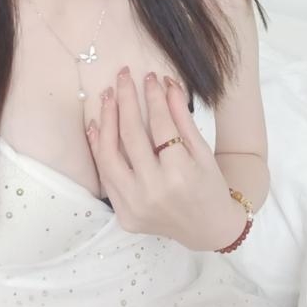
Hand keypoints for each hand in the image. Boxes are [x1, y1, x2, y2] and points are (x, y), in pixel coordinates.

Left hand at [86, 67, 245, 250]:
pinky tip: (97, 124)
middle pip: (131, 135)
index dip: (153, 97)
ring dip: (106, 120)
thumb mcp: (202, 150)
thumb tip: (166, 83)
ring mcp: (134, 205)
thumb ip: (182, 117)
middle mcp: (154, 191)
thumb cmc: (209, 185)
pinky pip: (104, 176)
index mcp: (180, 174)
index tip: (149, 76)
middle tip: (123, 76)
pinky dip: (98, 148)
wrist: (208, 230)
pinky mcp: (123, 215)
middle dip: (126, 100)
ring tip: (108, 96)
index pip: (160, 125)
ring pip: (109, 155)